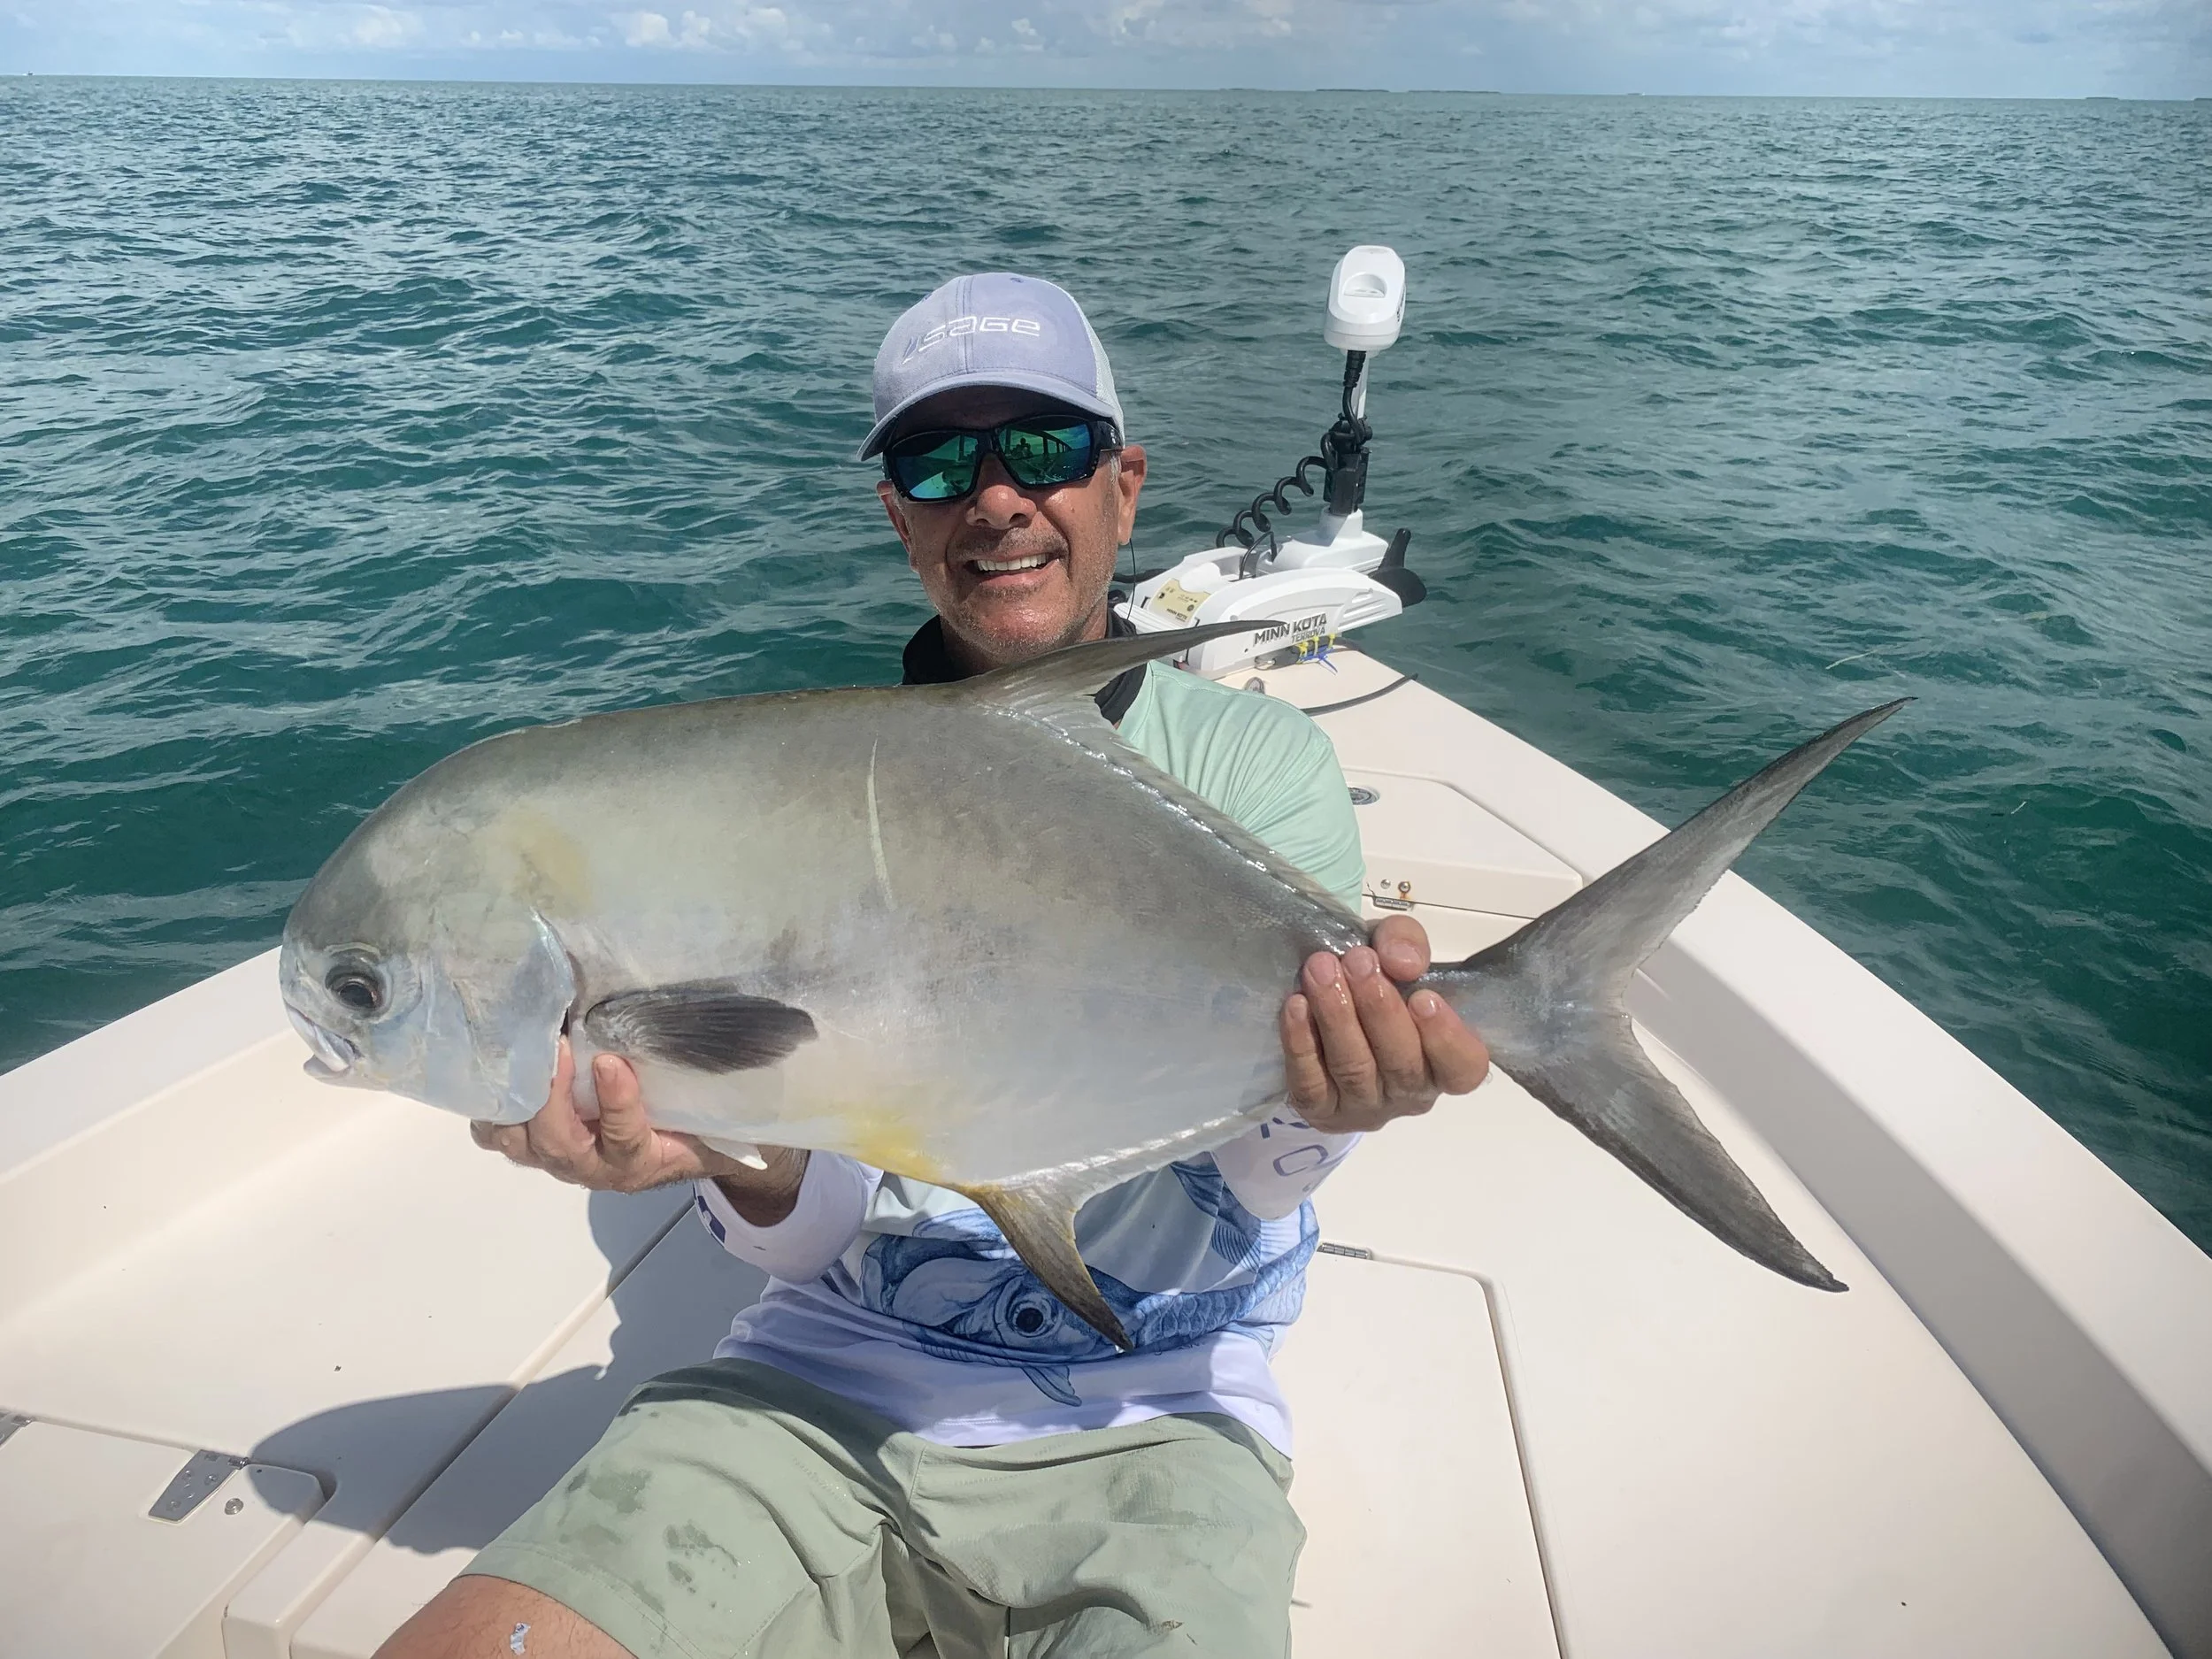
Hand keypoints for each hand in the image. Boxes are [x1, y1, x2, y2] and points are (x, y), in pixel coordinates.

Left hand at [471, 1039, 805, 1213]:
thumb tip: (772, 1031)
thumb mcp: (723, 1110)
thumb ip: (725, 1084)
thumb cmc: (710, 1123)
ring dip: (514, 1104)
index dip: (616, 1107)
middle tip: (554, 1046)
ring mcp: (562, 1157)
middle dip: (550, 1100)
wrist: (697, 1154)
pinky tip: (494, 1064)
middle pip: (560, 1147)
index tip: (614, 1062)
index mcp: (645, 1162)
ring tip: (518, 1053)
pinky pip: (501, 1134)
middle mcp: (597, 1167)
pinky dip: (492, 1104)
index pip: (626, 1142)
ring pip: (522, 1144)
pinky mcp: (537, 1144)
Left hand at [1280, 913, 1490, 1133]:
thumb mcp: (1396, 951)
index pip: (1464, 1067)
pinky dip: (1302, 1044)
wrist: (1326, 1004)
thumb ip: (1408, 944)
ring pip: (1354, 1069)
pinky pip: (1311, 1084)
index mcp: (1444, 1060)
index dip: (1447, 1038)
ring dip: (1336, 1016)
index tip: (1423, 996)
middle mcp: (1410, 1092)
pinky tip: (1295, 1006)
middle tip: (1358, 962)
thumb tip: (1402, 962)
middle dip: (1378, 1009)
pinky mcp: (1321, 1111)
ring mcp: (1365, 1106)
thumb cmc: (1377, 983)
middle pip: (1401, 1064)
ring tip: (1321, 971)